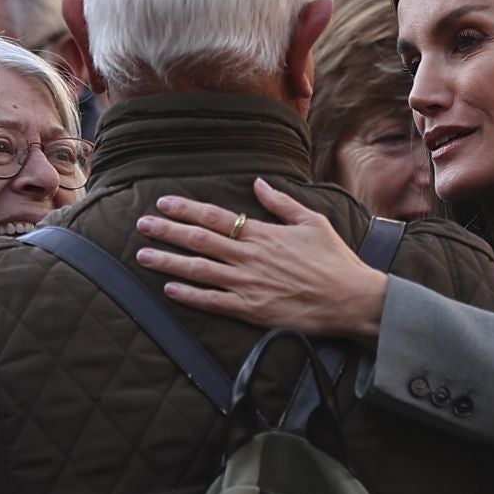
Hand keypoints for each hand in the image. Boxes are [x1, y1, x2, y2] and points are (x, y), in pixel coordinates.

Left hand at [136, 178, 388, 344]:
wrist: (350, 299)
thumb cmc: (335, 259)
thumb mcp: (312, 221)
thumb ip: (282, 203)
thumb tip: (258, 183)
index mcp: (264, 234)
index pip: (216, 217)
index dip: (187, 209)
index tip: (164, 203)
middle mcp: (250, 257)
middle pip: (200, 241)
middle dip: (167, 231)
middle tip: (142, 224)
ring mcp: (248, 285)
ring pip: (199, 270)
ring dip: (168, 261)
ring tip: (143, 255)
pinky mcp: (252, 310)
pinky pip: (213, 302)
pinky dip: (189, 295)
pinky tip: (169, 289)